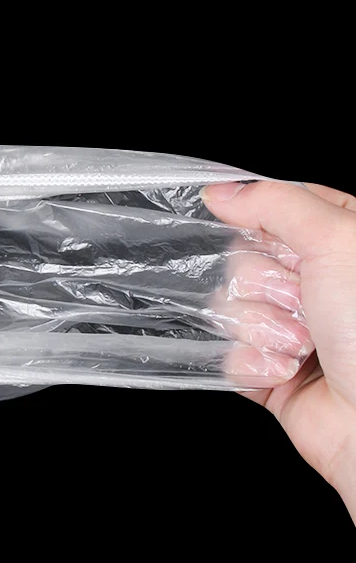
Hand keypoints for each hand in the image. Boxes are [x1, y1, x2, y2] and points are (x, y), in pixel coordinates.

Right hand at [202, 180, 355, 522]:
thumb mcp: (338, 242)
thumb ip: (275, 204)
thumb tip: (221, 190)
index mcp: (341, 245)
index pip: (274, 211)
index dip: (262, 224)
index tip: (277, 243)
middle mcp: (317, 285)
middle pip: (242, 259)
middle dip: (262, 284)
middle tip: (301, 300)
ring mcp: (293, 329)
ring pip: (229, 306)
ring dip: (259, 327)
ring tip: (301, 345)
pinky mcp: (271, 373)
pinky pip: (227, 355)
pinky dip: (251, 364)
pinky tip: (285, 371)